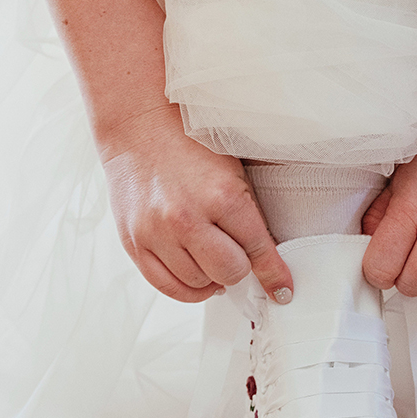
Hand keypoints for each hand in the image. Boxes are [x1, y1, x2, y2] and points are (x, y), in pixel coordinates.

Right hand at [101, 107, 292, 302]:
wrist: (138, 126)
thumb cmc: (191, 145)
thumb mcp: (233, 171)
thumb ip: (251, 215)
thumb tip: (269, 262)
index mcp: (221, 195)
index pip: (258, 250)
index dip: (274, 275)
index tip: (282, 292)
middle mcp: (187, 218)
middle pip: (229, 273)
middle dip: (239, 268)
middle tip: (237, 255)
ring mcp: (157, 233)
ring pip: (199, 284)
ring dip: (211, 277)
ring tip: (211, 257)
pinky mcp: (134, 243)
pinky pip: (166, 286)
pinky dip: (187, 288)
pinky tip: (195, 273)